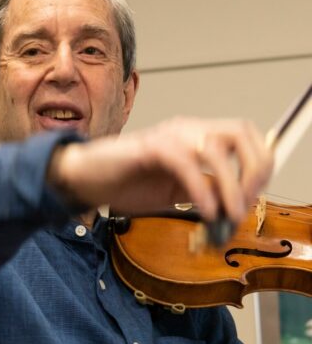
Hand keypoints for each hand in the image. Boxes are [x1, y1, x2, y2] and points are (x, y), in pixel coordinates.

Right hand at [48, 117, 272, 223]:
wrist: (84, 179)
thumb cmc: (124, 182)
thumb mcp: (175, 191)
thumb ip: (203, 192)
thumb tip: (234, 209)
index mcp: (194, 136)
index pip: (245, 137)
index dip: (258, 165)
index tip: (253, 198)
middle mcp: (185, 129)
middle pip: (241, 133)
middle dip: (252, 170)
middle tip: (244, 204)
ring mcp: (168, 135)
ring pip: (216, 150)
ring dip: (230, 186)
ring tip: (227, 214)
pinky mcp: (150, 148)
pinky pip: (187, 166)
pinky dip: (202, 191)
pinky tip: (205, 212)